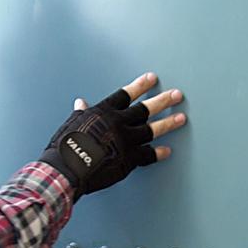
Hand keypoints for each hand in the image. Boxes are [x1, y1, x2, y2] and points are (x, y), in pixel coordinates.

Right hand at [40, 72, 185, 196]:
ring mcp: (126, 140)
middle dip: (163, 100)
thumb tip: (81, 104)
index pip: (125, 94)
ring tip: (182, 118)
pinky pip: (148, 154)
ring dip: (168, 123)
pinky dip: (158, 153)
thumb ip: (81, 113)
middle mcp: (118, 123)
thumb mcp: (71, 124)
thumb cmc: (65, 147)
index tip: (152, 78)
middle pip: (145, 109)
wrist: (67, 168)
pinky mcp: (129, 158)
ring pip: (152, 129)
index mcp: (103, 112)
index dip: (140, 85)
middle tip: (177, 95)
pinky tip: (167, 151)